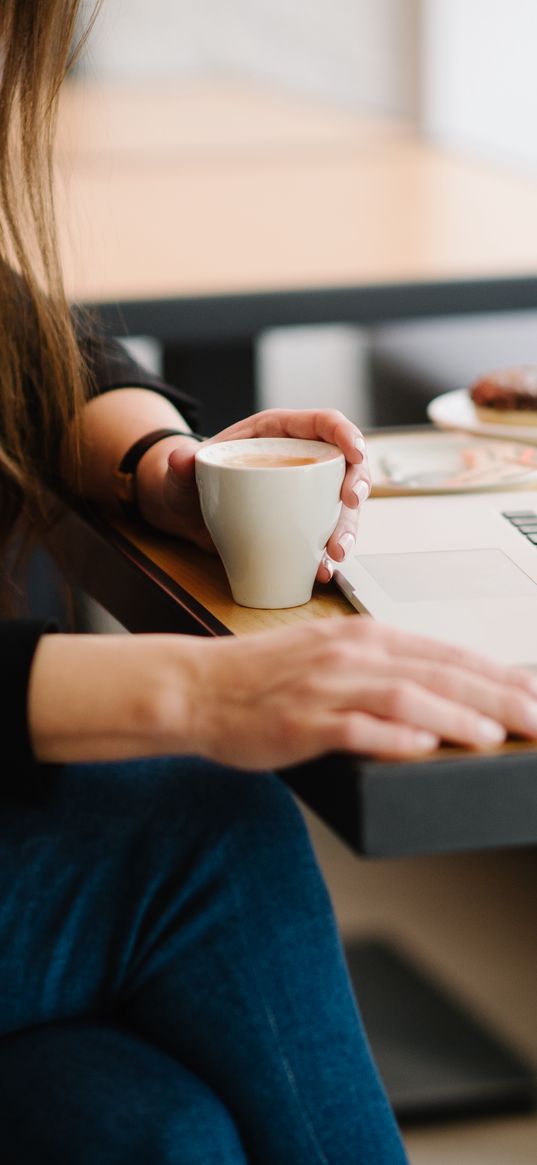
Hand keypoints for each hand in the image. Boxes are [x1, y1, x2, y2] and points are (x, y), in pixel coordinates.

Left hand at [139, 409, 370, 575]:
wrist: (189, 514)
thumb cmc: (193, 481)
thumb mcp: (184, 470)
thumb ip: (181, 463)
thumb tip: (181, 459)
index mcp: (278, 432)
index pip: (323, 423)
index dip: (346, 434)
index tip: (356, 453)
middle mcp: (300, 460)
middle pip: (345, 464)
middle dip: (357, 484)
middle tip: (350, 505)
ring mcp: (305, 493)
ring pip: (342, 506)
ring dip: (347, 528)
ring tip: (336, 552)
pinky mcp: (303, 523)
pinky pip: (325, 536)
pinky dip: (328, 555)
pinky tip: (322, 570)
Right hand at [183, 616, 536, 766]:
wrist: (196, 686)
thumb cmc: (263, 679)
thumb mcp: (330, 659)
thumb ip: (382, 672)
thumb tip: (439, 694)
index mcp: (364, 638)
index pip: (445, 655)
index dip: (497, 675)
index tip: (534, 693)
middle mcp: (351, 655)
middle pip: (437, 673)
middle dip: (497, 696)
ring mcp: (326, 687)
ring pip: (404, 698)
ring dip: (454, 716)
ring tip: (495, 734)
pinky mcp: (301, 721)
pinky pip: (354, 729)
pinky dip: (392, 738)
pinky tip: (423, 748)